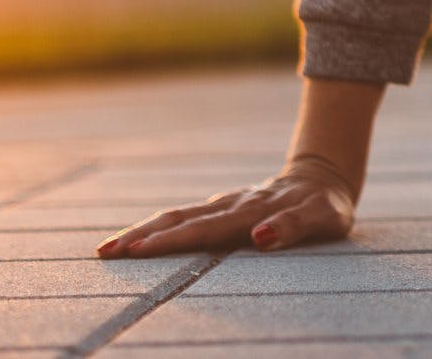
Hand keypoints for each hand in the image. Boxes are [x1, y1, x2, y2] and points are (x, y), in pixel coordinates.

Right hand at [94, 155, 357, 258]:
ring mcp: (223, 205)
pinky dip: (157, 228)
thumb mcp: (324, 217)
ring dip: (143, 231)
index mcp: (252, 210)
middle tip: (106, 253)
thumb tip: (260, 236)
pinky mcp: (221, 208)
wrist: (323, 178)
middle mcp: (231, 205)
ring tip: (109, 248)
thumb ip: (294, 226)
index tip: (140, 250)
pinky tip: (135, 241)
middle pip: (180, 220)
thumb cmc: (325, 206)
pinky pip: (183, 217)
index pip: (205, 229)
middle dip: (142, 237)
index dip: (172, 239)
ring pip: (176, 215)